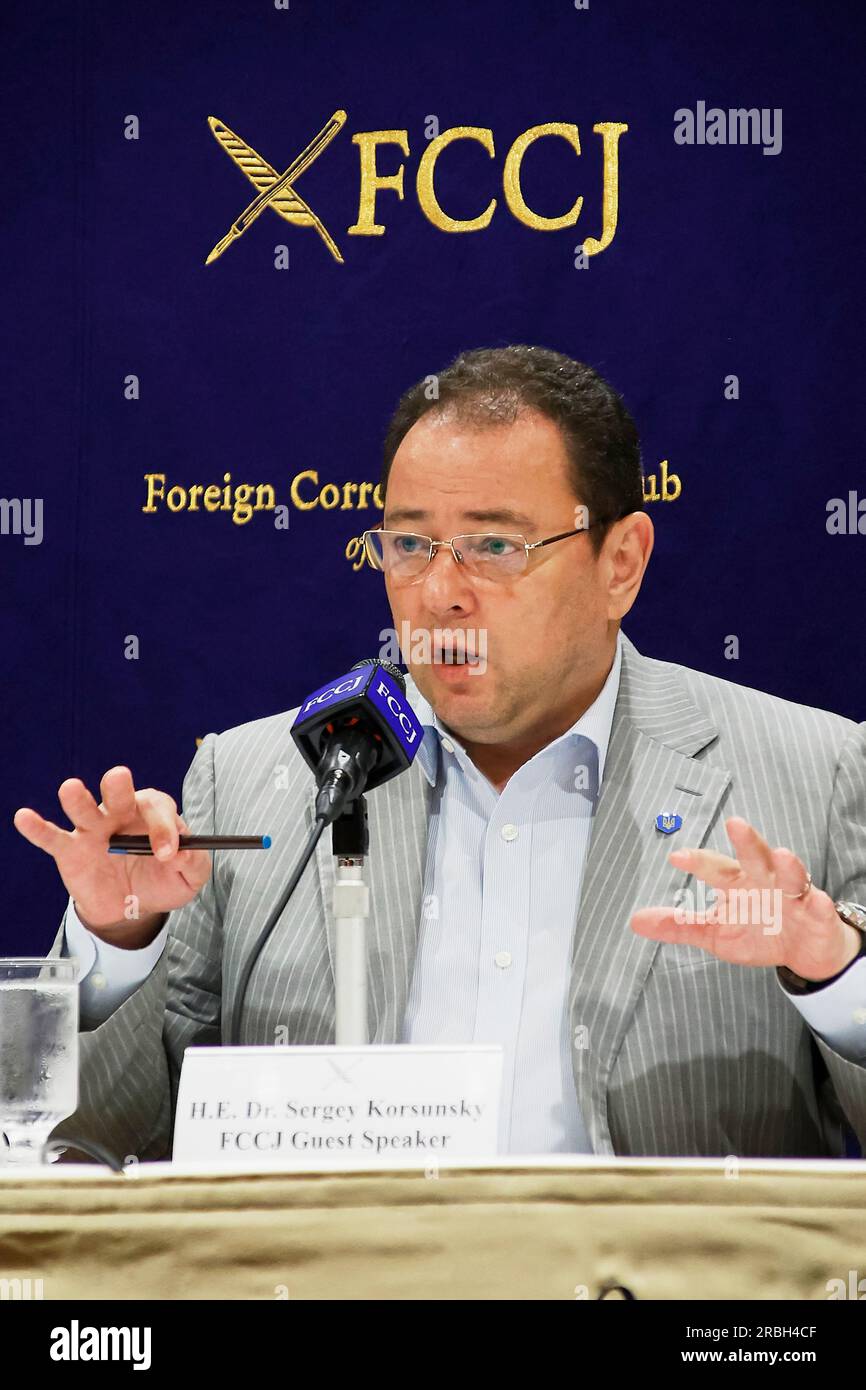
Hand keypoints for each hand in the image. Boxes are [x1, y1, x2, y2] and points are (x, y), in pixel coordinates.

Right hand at [13, 766, 210, 941]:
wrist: (133, 909)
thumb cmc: (161, 880)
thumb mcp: (188, 877)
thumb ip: (193, 864)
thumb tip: (181, 853)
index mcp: (152, 814)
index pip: (157, 809)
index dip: (163, 828)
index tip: (168, 854)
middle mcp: (121, 814)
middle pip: (119, 793)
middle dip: (118, 786)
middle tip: (120, 777)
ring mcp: (93, 830)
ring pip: (84, 808)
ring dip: (77, 798)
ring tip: (71, 789)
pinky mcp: (70, 850)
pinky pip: (51, 837)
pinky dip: (37, 827)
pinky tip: (25, 817)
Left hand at [630, 816, 860, 981]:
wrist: (802, 951)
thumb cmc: (758, 932)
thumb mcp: (714, 933)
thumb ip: (678, 925)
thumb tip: (635, 921)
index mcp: (737, 883)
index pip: (714, 868)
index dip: (697, 861)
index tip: (677, 857)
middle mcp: (764, 880)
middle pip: (754, 856)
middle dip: (747, 841)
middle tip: (736, 823)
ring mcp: (792, 896)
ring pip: (790, 876)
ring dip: (787, 865)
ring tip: (783, 854)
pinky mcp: (817, 914)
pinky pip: (818, 908)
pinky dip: (817, 904)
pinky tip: (816, 900)